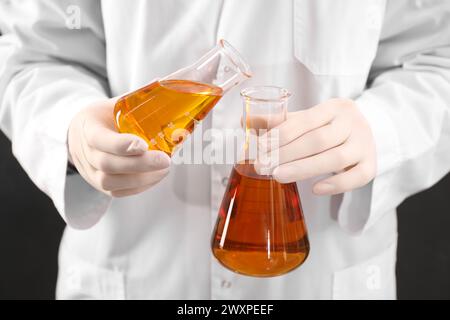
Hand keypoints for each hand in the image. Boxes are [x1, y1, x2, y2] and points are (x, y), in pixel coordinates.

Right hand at [68, 98, 170, 196]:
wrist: (80, 134)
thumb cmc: (104, 118)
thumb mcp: (114, 103)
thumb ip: (139, 97)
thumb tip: (168, 83)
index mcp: (87, 127)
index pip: (99, 139)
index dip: (121, 145)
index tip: (143, 144)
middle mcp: (85, 153)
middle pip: (108, 164)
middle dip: (139, 164)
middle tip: (165, 160)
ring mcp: (90, 172)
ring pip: (112, 183)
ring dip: (142, 178)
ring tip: (164, 168)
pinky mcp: (99, 186)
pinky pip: (118, 192)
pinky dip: (139, 187)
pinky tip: (156, 176)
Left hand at [256, 98, 376, 194]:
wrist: (367, 131)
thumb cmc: (329, 126)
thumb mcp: (307, 118)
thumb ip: (279, 121)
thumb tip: (244, 122)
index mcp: (335, 107)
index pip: (306, 120)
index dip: (281, 134)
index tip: (260, 147)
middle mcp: (352, 123)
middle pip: (318, 140)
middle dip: (287, 154)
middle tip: (262, 166)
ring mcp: (364, 144)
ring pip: (335, 159)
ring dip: (304, 169)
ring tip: (278, 176)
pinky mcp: (371, 165)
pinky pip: (357, 177)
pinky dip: (336, 185)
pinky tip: (314, 189)